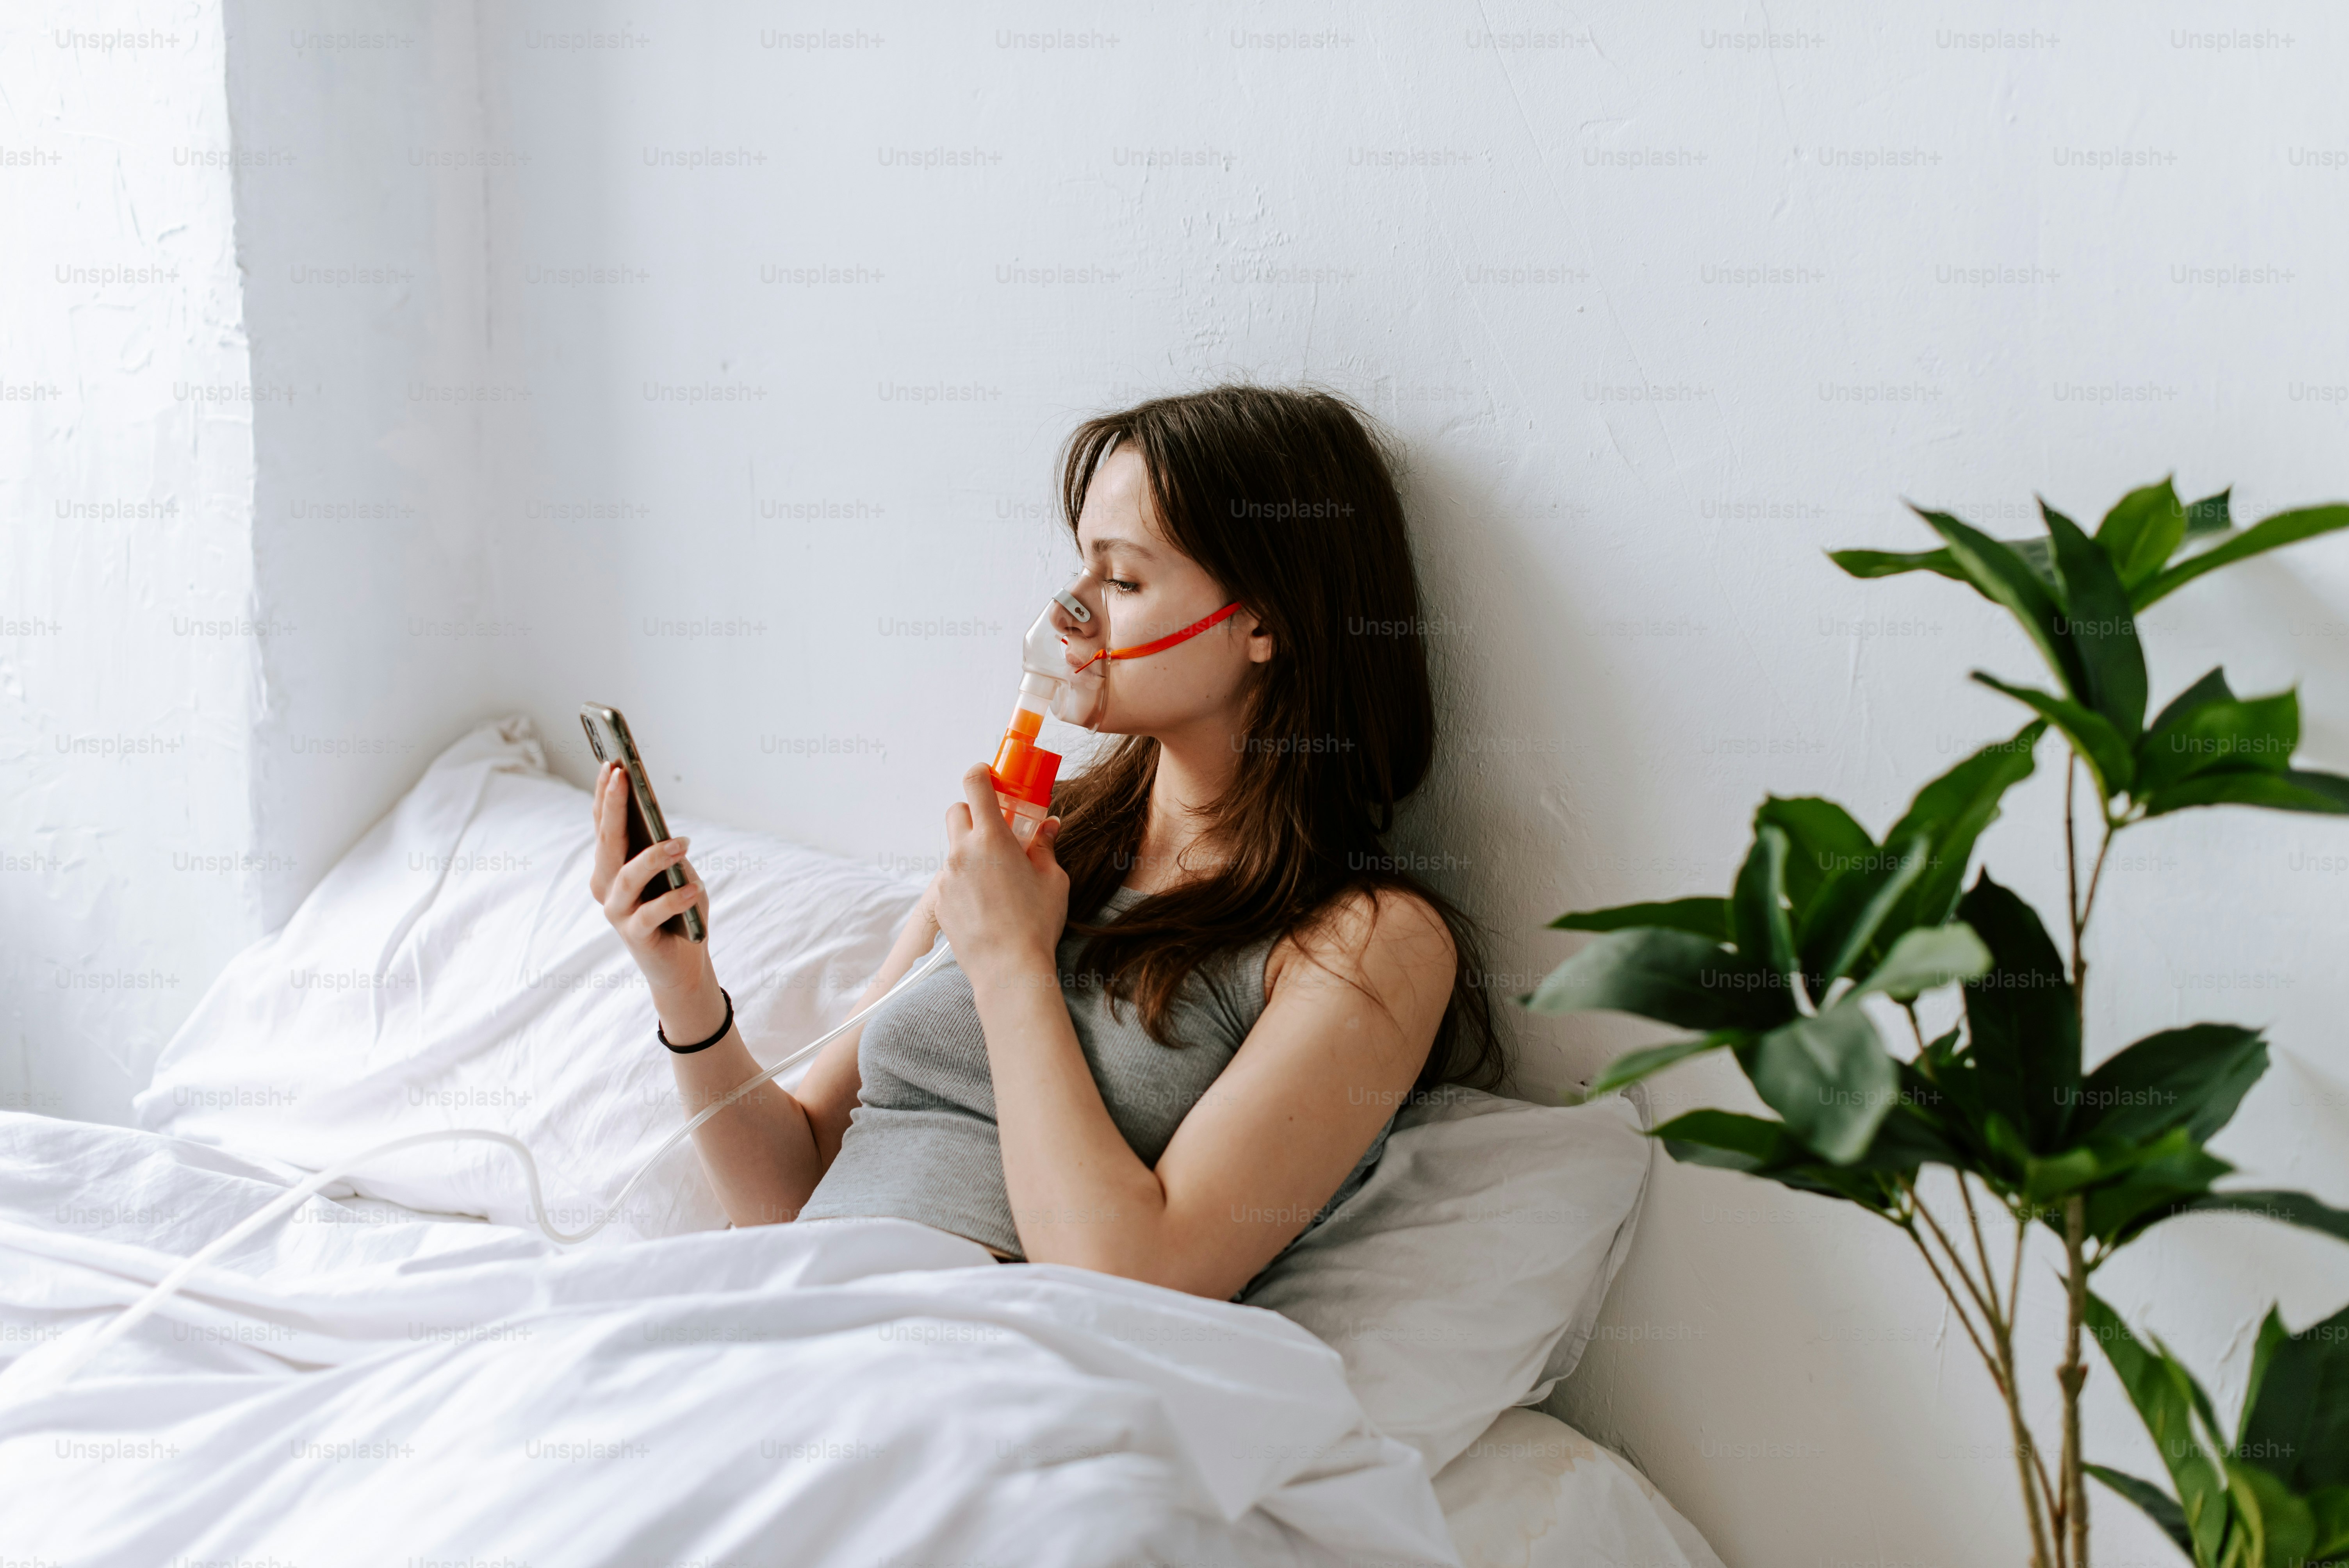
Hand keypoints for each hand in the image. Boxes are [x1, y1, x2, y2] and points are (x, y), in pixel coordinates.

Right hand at [589, 763, 721, 1034]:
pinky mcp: (634, 935)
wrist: (682, 965)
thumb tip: (665, 833)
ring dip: (655, 856)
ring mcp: (617, 912)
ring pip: (627, 876)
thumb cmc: (681, 911)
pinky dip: (674, 899)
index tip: (613, 763)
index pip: (605, 824)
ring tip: (682, 843)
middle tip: (622, 775)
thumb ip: (667, 853)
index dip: (607, 795)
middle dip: (614, 806)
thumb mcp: (678, 873)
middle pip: (607, 841)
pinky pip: (651, 913)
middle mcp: (607, 886)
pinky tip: (694, 888)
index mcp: (612, 866)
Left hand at [935, 763, 1067, 983]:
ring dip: (973, 852)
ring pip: (955, 849)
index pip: (975, 784)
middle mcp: (962, 853)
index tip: (991, 777)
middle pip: (957, 811)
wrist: (1008, 969)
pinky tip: (988, 905)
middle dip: (974, 813)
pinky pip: (951, 880)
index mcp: (991, 838)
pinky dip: (966, 882)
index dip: (981, 774)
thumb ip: (1045, 847)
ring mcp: (947, 878)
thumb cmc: (1036, 923)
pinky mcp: (940, 902)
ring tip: (999, 880)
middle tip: (998, 831)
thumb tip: (1048, 827)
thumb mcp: (1053, 879)